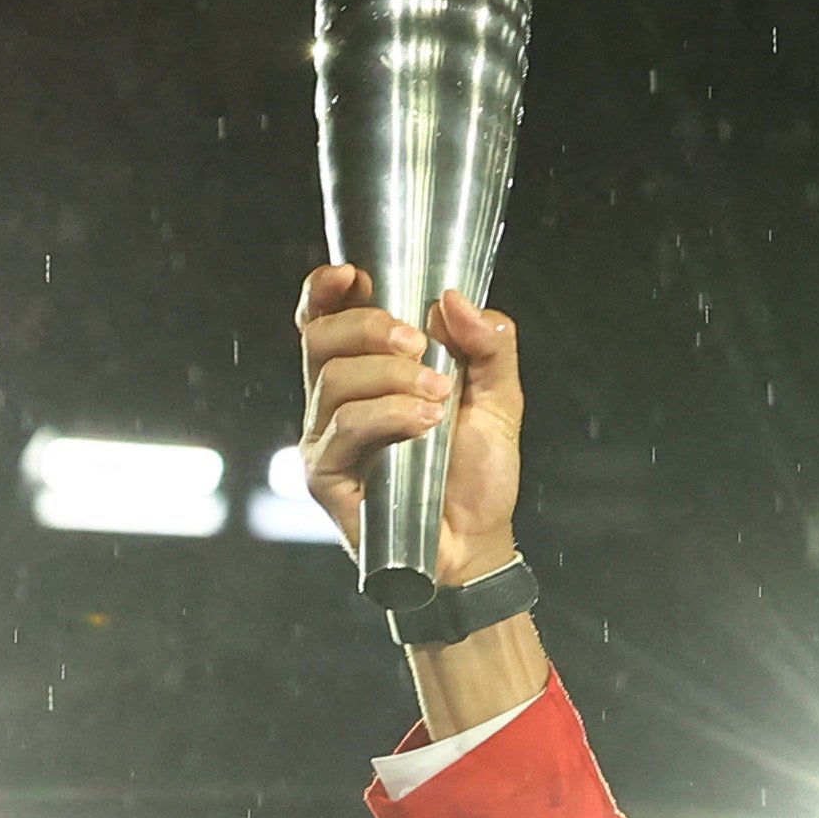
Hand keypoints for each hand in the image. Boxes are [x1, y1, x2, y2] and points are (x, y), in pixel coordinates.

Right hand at [293, 263, 526, 585]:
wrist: (478, 543)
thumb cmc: (477, 474)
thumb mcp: (499, 397)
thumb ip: (488, 343)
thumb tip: (454, 299)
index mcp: (365, 373)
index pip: (323, 320)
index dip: (325, 290)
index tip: (355, 274)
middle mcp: (335, 402)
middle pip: (320, 338)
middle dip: (369, 327)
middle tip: (418, 345)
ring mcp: (326, 439)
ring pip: (334, 379)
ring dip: (392, 378)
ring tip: (440, 398)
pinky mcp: (326, 476)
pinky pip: (344, 427)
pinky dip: (388, 415)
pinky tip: (425, 424)